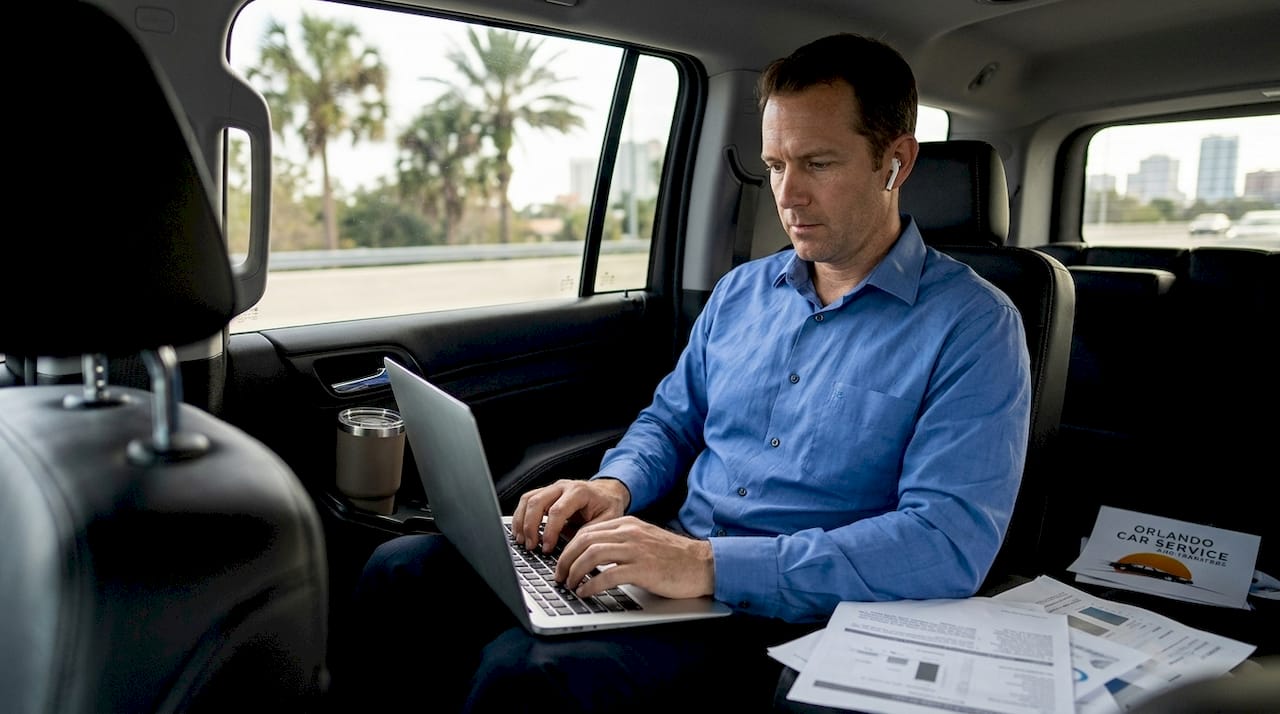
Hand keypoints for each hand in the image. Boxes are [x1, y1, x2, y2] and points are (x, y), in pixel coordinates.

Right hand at [510, 477, 629, 552]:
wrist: (608, 492)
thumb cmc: (608, 506)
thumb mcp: (608, 520)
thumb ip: (591, 532)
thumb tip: (573, 550)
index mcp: (579, 492)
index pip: (557, 511)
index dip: (550, 531)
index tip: (547, 548)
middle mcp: (563, 486)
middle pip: (537, 502)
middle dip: (530, 526)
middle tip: (531, 546)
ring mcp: (552, 488)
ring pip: (528, 499)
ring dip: (521, 521)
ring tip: (522, 541)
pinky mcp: (546, 493)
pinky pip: (527, 500)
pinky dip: (520, 516)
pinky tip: (520, 531)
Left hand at [555, 516, 714, 599]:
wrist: (702, 565)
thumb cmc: (675, 558)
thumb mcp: (644, 540)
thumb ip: (622, 542)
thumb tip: (594, 556)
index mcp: (628, 524)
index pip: (587, 531)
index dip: (569, 547)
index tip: (562, 562)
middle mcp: (630, 533)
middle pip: (584, 541)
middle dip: (565, 559)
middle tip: (559, 576)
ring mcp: (636, 550)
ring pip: (591, 555)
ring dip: (574, 572)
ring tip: (570, 585)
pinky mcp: (643, 569)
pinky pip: (607, 575)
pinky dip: (591, 585)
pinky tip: (586, 593)